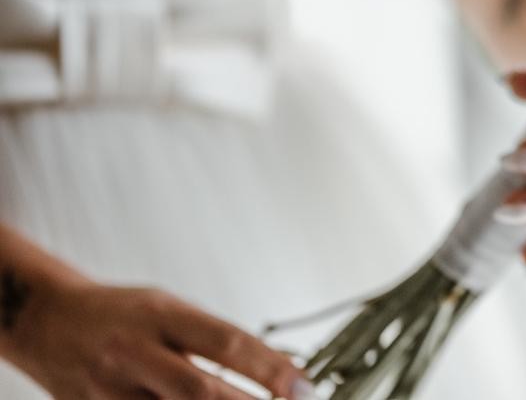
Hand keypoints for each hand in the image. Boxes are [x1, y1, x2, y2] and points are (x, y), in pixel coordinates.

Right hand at [6, 276, 311, 399]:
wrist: (49, 322)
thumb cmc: (121, 313)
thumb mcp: (171, 308)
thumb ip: (216, 339)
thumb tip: (277, 367)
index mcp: (161, 316)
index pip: (228, 343)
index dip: (271, 368)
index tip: (303, 385)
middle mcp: (135, 353)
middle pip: (201, 392)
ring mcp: (112, 391)